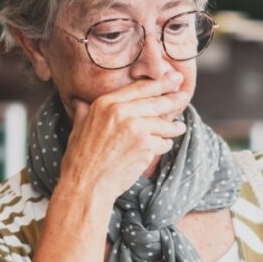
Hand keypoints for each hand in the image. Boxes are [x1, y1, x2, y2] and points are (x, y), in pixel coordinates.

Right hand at [61, 75, 190, 200]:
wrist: (87, 183)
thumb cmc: (80, 158)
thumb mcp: (79, 127)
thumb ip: (84, 111)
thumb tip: (78, 101)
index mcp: (106, 103)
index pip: (139, 88)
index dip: (159, 82)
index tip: (173, 78)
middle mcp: (122, 112)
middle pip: (156, 102)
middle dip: (173, 98)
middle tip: (184, 94)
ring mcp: (136, 128)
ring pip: (163, 124)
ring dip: (174, 127)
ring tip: (180, 127)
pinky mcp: (146, 146)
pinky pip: (163, 143)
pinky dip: (165, 144)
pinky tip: (165, 145)